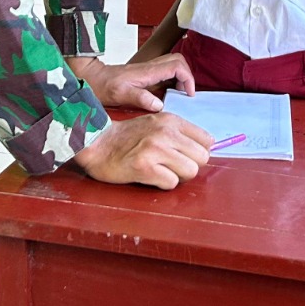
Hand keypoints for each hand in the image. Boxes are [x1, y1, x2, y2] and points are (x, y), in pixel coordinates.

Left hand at [67, 54, 195, 111]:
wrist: (91, 78)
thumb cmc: (103, 86)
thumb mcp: (120, 94)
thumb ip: (140, 98)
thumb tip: (159, 105)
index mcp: (147, 72)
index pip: (176, 66)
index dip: (187, 78)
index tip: (188, 93)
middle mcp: (150, 67)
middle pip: (178, 60)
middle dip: (188, 75)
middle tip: (187, 93)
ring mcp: (148, 69)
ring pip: (173, 64)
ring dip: (181, 76)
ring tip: (180, 94)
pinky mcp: (145, 74)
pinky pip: (165, 71)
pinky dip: (173, 79)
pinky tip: (168, 93)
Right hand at [71, 114, 213, 188]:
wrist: (98, 143)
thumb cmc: (128, 137)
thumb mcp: (156, 124)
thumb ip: (179, 133)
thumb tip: (206, 149)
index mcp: (171, 121)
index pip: (207, 140)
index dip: (198, 152)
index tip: (186, 156)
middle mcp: (165, 133)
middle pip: (202, 158)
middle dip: (190, 166)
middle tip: (173, 167)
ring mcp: (155, 149)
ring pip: (190, 171)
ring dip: (178, 176)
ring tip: (162, 171)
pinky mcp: (144, 167)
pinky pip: (171, 183)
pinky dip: (163, 184)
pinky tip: (151, 176)